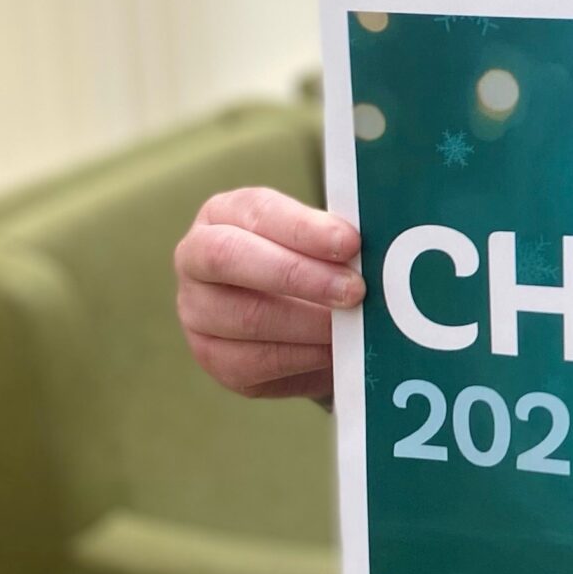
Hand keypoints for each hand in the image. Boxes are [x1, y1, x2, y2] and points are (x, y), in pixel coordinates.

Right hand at [174, 187, 363, 402]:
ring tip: (356, 326)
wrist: (298, 320)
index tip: (351, 243)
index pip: (258, 211)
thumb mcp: (321, 242)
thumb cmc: (314, 264)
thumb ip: (337, 241)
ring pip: (247, 317)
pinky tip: (335, 352)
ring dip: (310, 324)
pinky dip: (303, 358)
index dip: (304, 229)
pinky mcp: (212, 357)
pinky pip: (255, 362)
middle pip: (232, 259)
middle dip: (300, 276)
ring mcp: (196, 310)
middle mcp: (196, 258)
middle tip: (355, 291)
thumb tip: (376, 250)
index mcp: (224, 213)